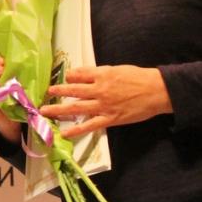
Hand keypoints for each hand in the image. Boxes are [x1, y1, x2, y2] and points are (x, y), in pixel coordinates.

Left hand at [39, 65, 172, 137]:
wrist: (156, 91)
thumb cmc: (140, 77)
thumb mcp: (118, 69)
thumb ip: (101, 73)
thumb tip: (86, 75)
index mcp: (102, 74)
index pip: (79, 74)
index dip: (69, 76)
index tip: (63, 78)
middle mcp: (99, 89)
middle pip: (73, 90)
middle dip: (58, 91)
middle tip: (47, 92)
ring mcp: (103, 105)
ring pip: (76, 107)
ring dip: (59, 109)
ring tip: (45, 110)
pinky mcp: (109, 118)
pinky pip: (89, 125)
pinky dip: (76, 129)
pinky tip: (64, 133)